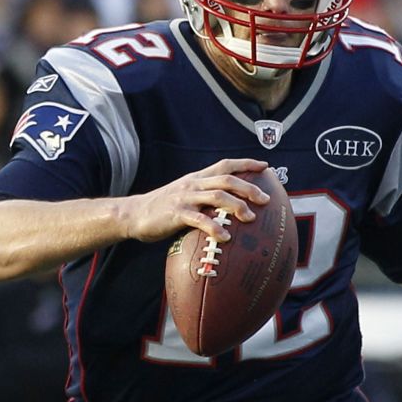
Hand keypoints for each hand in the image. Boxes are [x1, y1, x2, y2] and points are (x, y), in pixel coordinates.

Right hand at [122, 159, 270, 243]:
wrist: (134, 214)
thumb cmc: (164, 208)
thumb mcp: (186, 195)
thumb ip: (204, 196)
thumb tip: (229, 206)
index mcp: (197, 178)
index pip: (225, 164)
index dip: (246, 163)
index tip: (265, 166)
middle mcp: (194, 183)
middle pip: (227, 180)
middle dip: (249, 187)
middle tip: (266, 200)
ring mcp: (185, 197)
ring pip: (217, 196)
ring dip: (237, 206)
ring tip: (251, 218)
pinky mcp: (176, 213)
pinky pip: (199, 219)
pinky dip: (214, 228)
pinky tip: (225, 237)